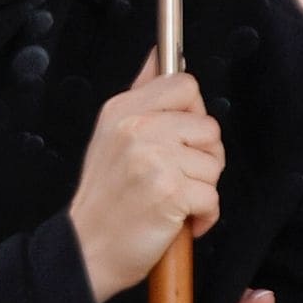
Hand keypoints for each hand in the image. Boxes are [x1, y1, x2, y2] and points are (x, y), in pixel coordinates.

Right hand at [68, 51, 223, 302]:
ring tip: (173, 200)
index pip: (185, 84)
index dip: (193, 113)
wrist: (87, 251)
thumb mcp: (111, 134)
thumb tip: (162, 52)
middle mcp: (137, 129)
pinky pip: (214, 196)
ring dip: (202, 189)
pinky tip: (178, 221)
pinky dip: (204, 216)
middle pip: (209, 126)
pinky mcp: (170, 193)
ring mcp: (154, 160)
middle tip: (177, 177)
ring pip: (215, 162)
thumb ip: (142, 92)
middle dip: (203, 156)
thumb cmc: (106, 197)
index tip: (181, 137)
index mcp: (122, 110)